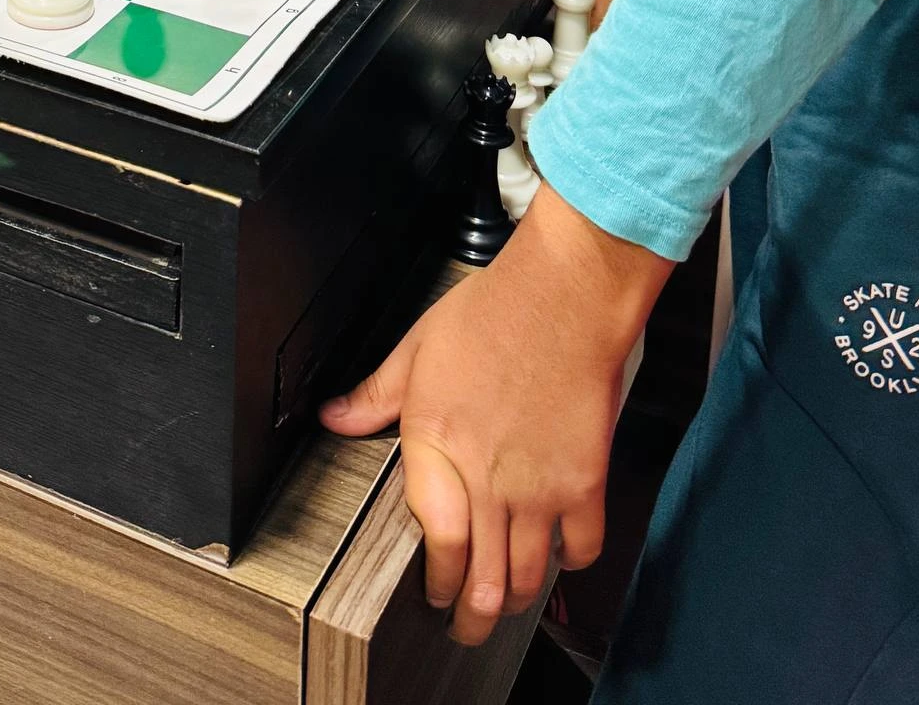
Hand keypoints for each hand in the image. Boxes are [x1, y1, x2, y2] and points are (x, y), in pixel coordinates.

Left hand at [320, 187, 665, 644]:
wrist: (563, 294)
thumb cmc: (493, 313)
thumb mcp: (417, 347)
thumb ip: (375, 394)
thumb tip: (334, 418)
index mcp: (438, 445)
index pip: (436, 544)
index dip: (435, 583)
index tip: (432, 593)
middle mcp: (487, 477)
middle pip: (482, 580)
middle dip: (470, 617)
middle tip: (464, 624)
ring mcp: (539, 485)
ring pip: (528, 577)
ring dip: (513, 599)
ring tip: (502, 602)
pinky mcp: (584, 480)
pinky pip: (581, 548)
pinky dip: (568, 563)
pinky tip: (557, 555)